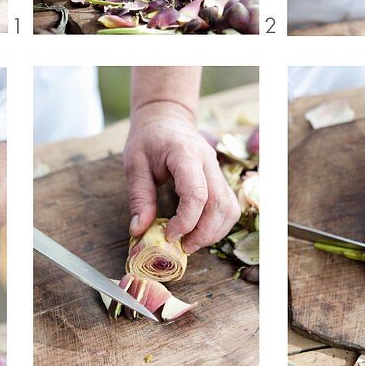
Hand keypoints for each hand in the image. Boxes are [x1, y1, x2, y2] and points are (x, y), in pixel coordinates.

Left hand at [124, 103, 239, 253]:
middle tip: (183, 247)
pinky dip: (218, 225)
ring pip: (230, 208)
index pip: (197, 193)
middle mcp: (208, 162)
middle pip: (220, 204)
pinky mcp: (220, 180)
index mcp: (185, 154)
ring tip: (191, 243)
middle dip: (203, 233)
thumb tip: (139, 230)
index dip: (186, 221)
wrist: (166, 118)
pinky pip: (229, 206)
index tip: (170, 236)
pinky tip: (199, 232)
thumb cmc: (148, 139)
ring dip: (214, 232)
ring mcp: (218, 170)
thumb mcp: (134, 165)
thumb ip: (139, 197)